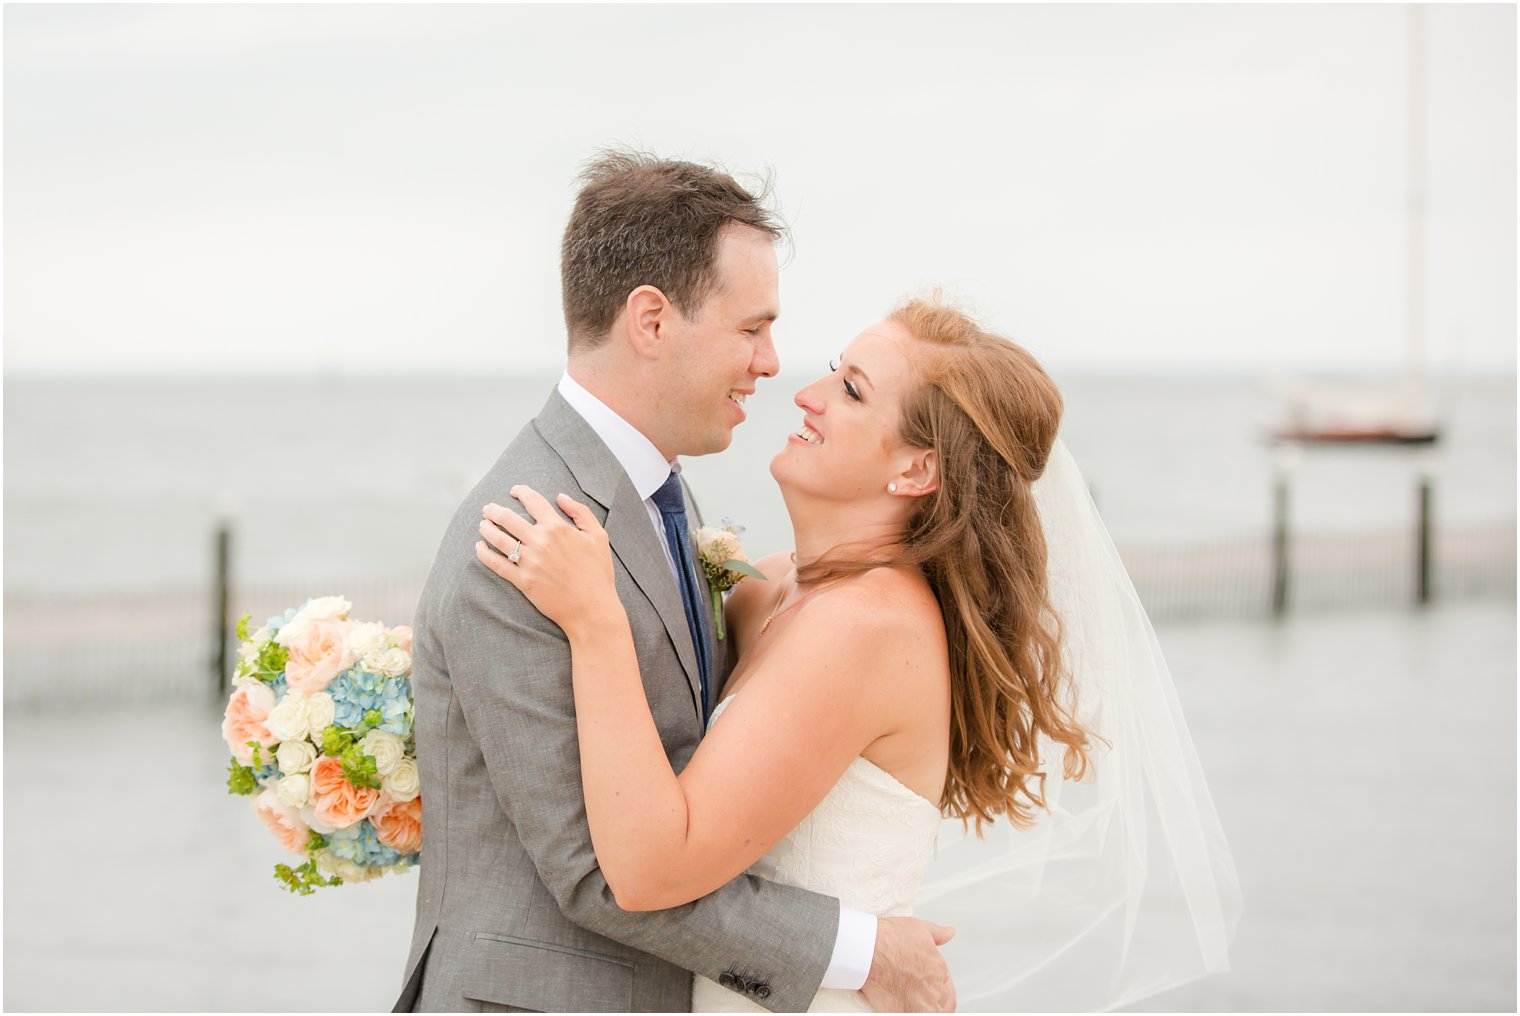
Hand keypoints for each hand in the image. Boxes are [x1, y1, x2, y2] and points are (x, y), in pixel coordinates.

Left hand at [476, 486, 618, 638]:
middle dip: (494, 510)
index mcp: (558, 528)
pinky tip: (479, 547)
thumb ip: (581, 512)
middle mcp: (541, 542)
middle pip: (508, 518)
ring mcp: (530, 562)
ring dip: (486, 528)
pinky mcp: (523, 581)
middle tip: (488, 509)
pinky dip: (484, 554)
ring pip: (498, 539)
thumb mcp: (599, 536)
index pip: (533, 501)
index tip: (514, 491)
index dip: (521, 492)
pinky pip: (497, 564)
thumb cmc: (598, 573)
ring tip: (482, 524)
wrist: (592, 608)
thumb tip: (561, 496)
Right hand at [859, 916, 955, 1012]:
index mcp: (939, 968)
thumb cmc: (888, 939)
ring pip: (935, 1012)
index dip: (937, 980)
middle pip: (942, 999)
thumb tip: (950, 932)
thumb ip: (938, 934)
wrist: (866, 951)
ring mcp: (921, 1004)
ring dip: (930, 1008)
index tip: (926, 979)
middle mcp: (934, 988)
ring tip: (916, 1001)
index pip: (945, 981)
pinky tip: (907, 1008)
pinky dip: (916, 1012)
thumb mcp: (919, 929)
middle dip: (934, 995)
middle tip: (919, 990)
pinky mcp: (905, 1013)